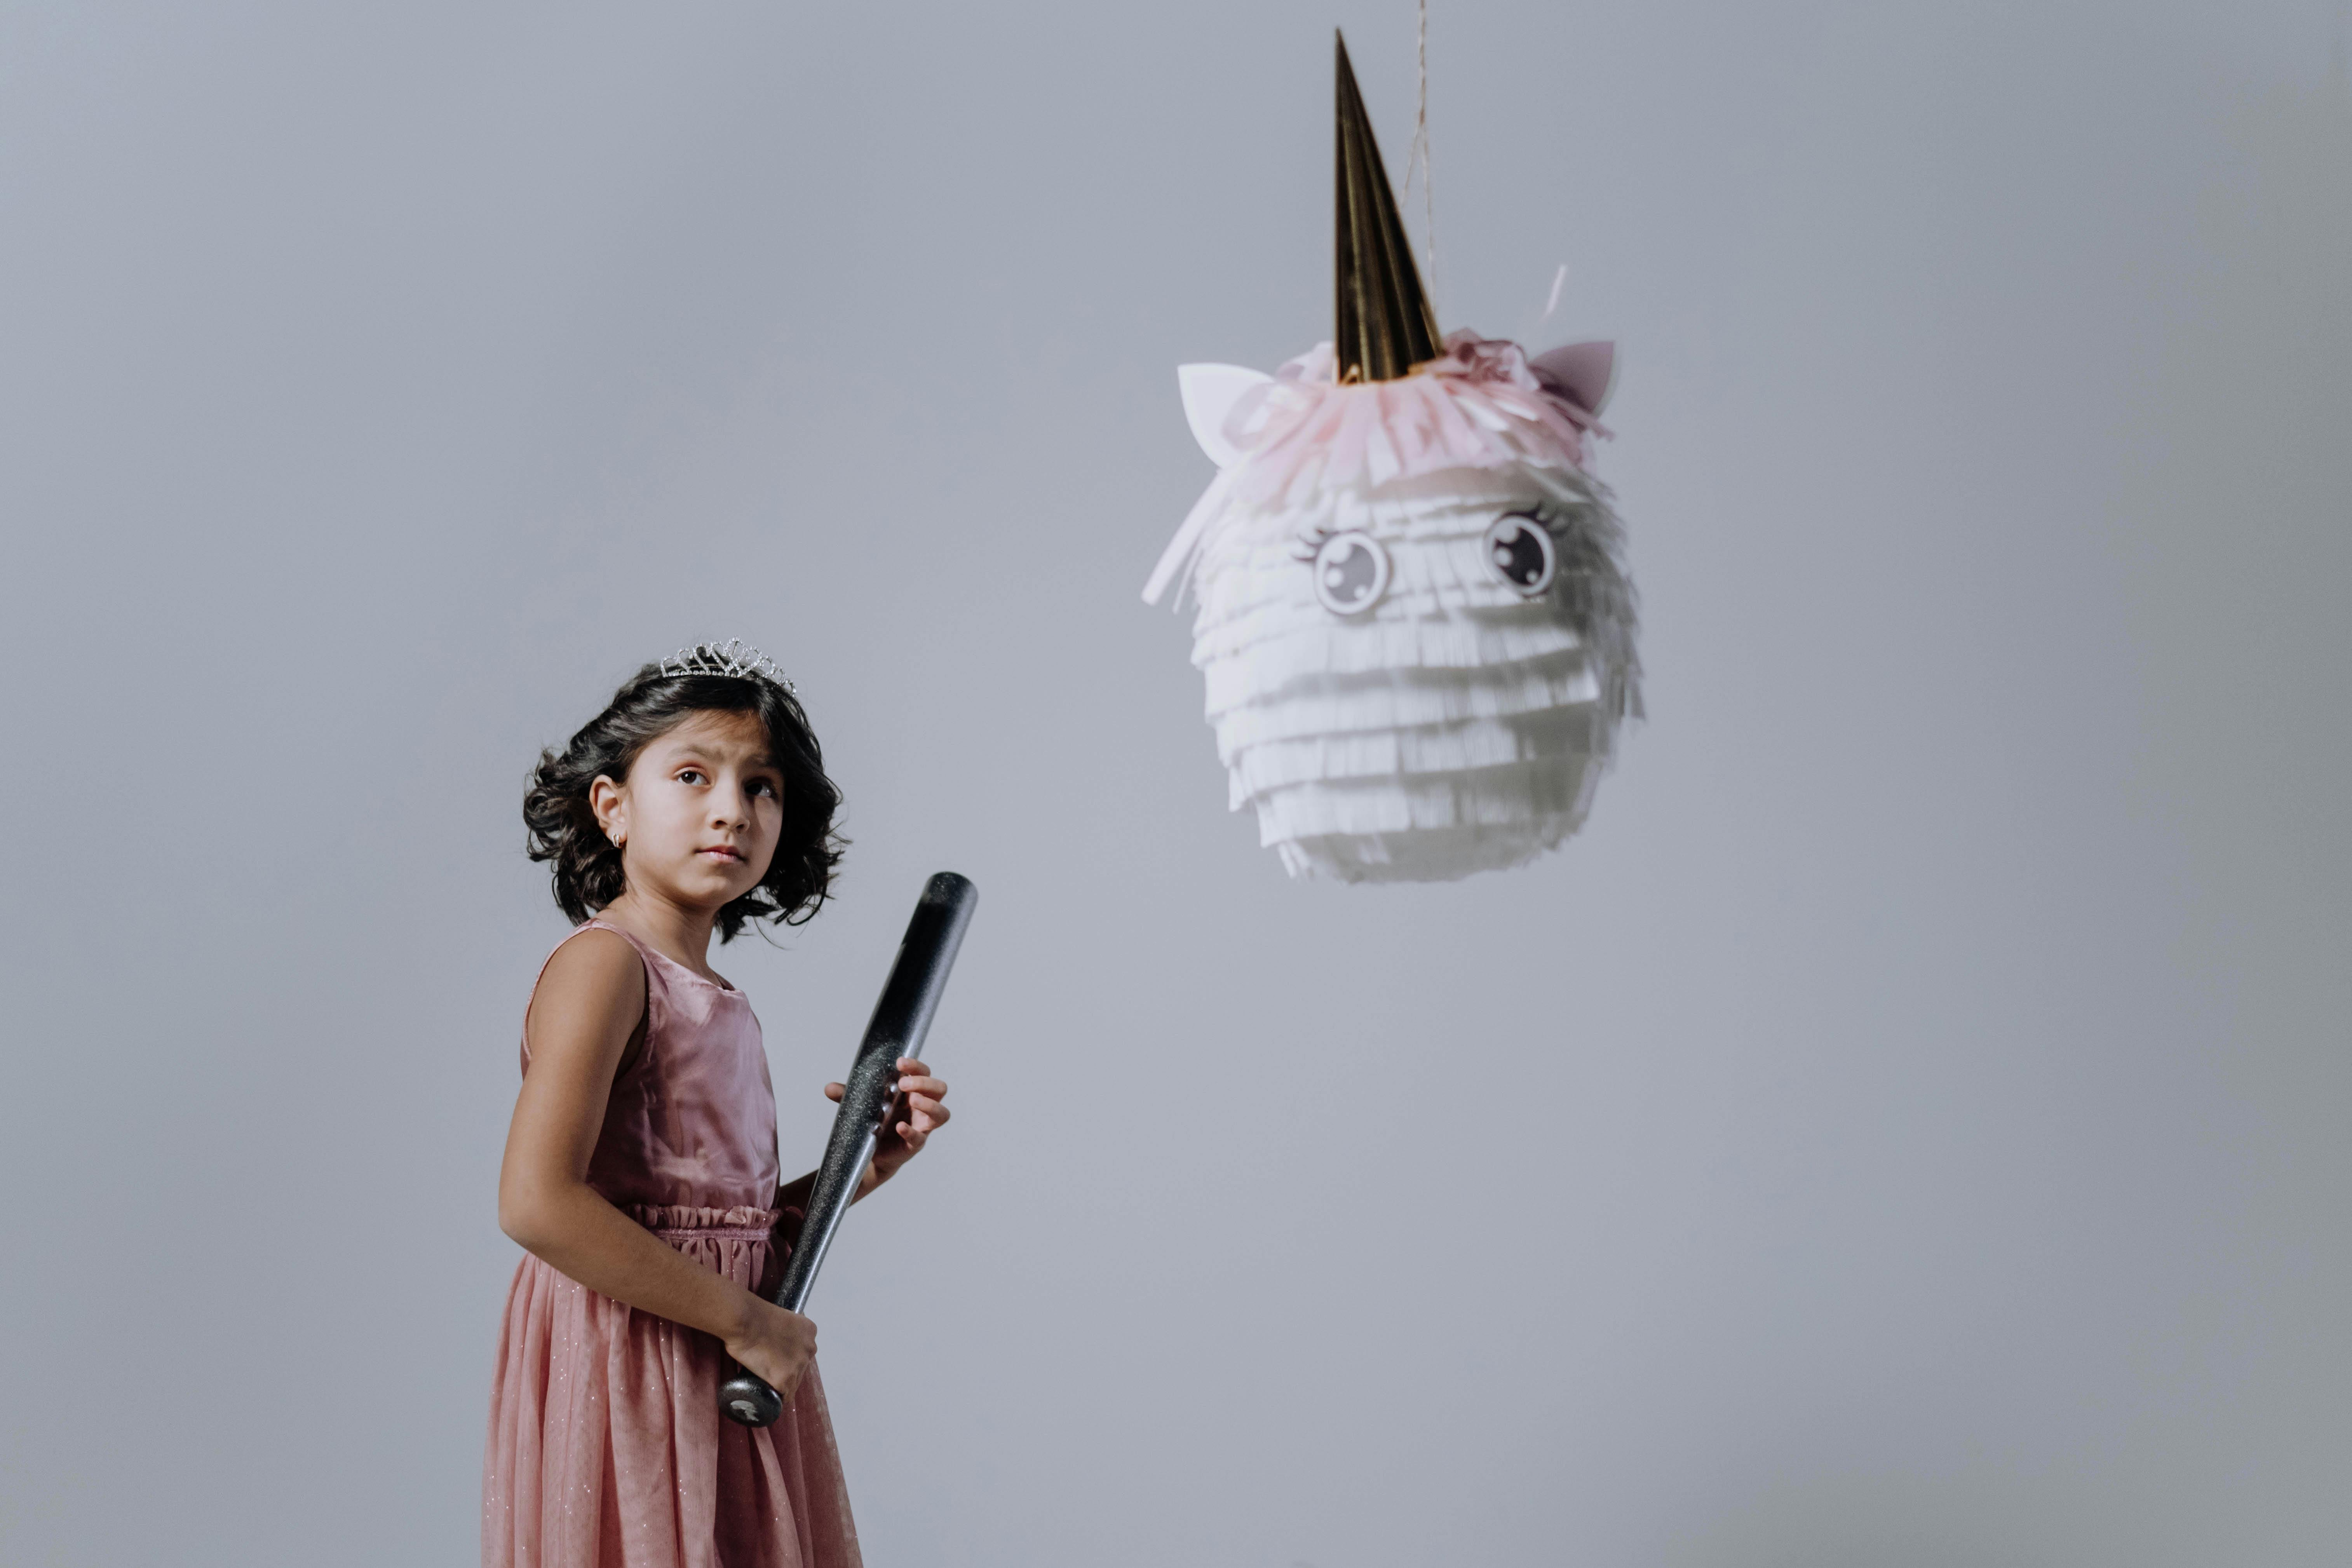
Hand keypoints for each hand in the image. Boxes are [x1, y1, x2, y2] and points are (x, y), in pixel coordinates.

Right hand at [723, 1294, 816, 1402]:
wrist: (745, 1321)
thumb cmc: (755, 1316)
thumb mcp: (780, 1318)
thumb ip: (784, 1331)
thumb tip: (776, 1343)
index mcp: (810, 1331)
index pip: (803, 1352)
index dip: (789, 1357)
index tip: (777, 1358)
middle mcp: (809, 1349)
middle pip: (800, 1368)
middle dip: (786, 1370)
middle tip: (768, 1368)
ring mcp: (798, 1366)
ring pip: (793, 1384)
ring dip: (780, 1385)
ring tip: (764, 1381)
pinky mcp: (785, 1380)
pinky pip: (784, 1396)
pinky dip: (775, 1397)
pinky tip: (767, 1395)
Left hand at [825, 1057, 949, 1193]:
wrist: (869, 1153)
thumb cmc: (873, 1121)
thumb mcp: (861, 1104)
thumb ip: (847, 1095)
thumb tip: (828, 1088)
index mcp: (912, 1090)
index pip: (924, 1072)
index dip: (916, 1066)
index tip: (900, 1062)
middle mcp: (922, 1106)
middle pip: (939, 1088)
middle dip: (924, 1082)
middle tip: (903, 1084)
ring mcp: (922, 1125)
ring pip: (942, 1113)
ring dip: (929, 1104)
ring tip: (913, 1101)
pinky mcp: (916, 1143)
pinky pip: (920, 1137)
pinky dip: (911, 1131)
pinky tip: (899, 1127)